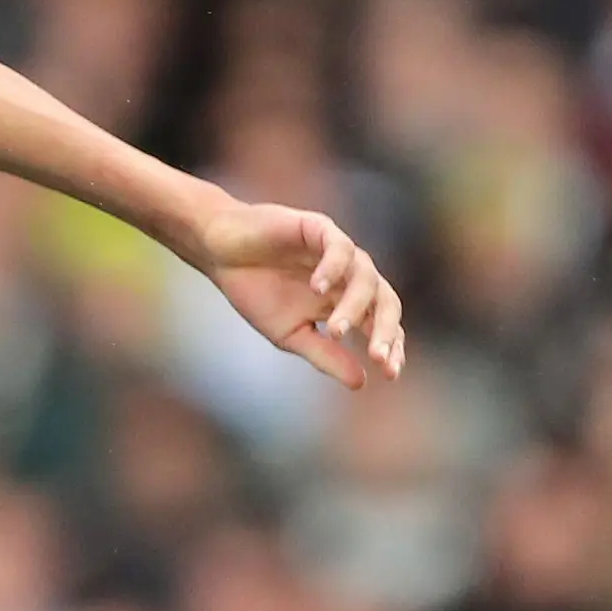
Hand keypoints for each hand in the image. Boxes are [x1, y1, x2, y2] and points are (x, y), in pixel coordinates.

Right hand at [191, 198, 406, 387]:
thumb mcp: (291, 334)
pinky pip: (339, 247)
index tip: (388, 374)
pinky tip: (316, 288)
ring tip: (335, 332)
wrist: (220, 253)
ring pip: (366, 277)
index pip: (380, 324)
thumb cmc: (256, 291)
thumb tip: (361, 382)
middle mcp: (350, 276)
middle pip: (385, 301)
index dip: (390, 347)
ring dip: (353, 307)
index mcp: (347, 301)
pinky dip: (333, 268)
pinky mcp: (320, 228)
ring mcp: (338, 251)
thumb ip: (326, 355)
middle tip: (375, 356)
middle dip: (384, 330)